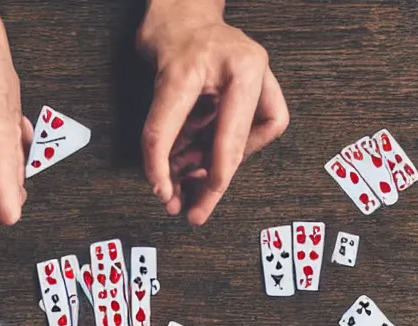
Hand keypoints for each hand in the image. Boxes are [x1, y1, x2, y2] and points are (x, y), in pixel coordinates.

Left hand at [137, 0, 289, 224]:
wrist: (185, 10)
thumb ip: (161, 130)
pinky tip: (199, 156)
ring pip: (245, 142)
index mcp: (227, 63)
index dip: (176, 162)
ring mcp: (259, 78)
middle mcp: (250, 69)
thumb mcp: (157, 80)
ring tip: (183, 181)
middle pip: (235, 142)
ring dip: (212, 167)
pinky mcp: (260, 89)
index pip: (199, 124)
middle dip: (212, 183)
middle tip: (193, 213)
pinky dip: (222, 148)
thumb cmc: (170, 35)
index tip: (166, 193)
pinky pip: (251, 131)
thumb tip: (163, 183)